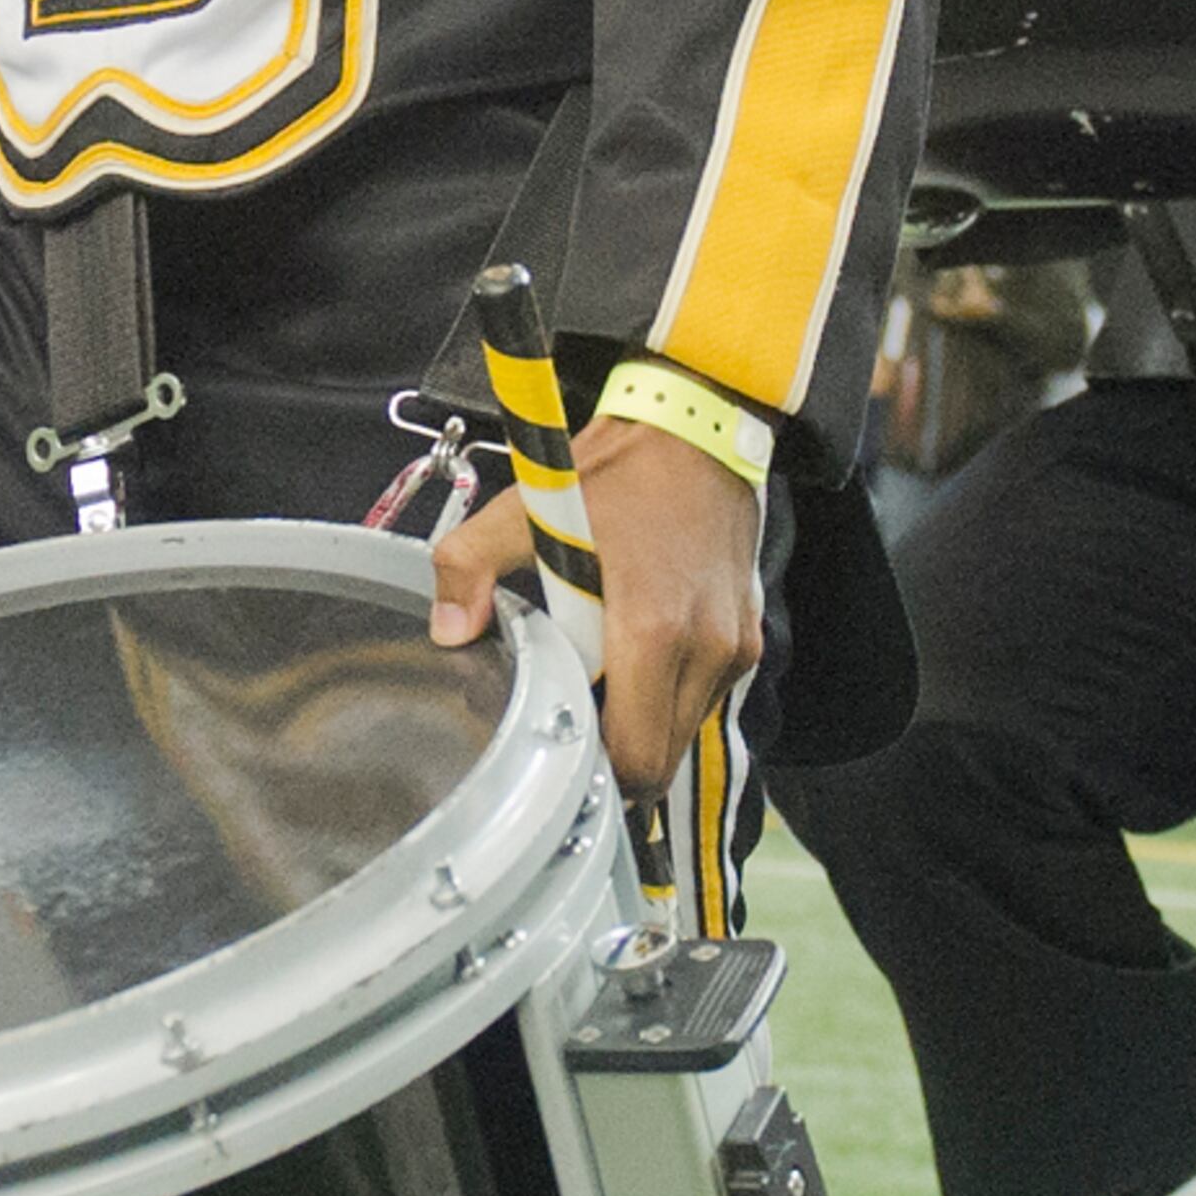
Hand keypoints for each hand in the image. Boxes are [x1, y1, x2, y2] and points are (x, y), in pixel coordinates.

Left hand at [427, 413, 767, 798]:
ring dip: (644, 718)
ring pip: (684, 729)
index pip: (637, 756)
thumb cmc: (623, 470)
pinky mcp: (746, 635)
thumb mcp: (528, 508)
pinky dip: (669, 690)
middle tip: (574, 707)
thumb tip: (449, 630)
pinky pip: (702, 695)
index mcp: (654, 629)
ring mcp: (733, 644)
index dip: (596, 768)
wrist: (700, 427)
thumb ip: (471, 567)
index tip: (563, 747)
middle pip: (661, 757)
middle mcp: (706, 647)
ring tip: (606, 667)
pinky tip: (639, 647)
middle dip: (615, 747)